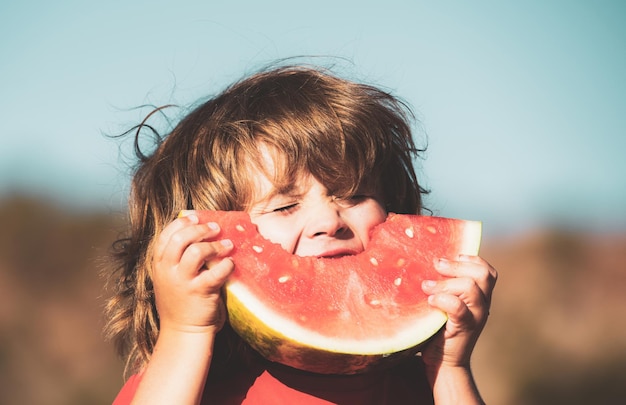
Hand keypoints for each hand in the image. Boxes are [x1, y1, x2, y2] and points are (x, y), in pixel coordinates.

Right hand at [151, 213, 234, 334]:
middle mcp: (167, 271)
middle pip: (181, 238)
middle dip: (200, 229)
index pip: (166, 235)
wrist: (183, 332)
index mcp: (159, 265)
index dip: (182, 222)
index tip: (196, 217)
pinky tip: (231, 264)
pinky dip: (226, 265)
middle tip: (215, 228)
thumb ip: (177, 258)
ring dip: (215, 245)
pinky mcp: (199, 293)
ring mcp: (182, 282)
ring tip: (227, 245)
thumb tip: (198, 231)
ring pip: (196, 252)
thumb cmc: (181, 301)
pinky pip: (215, 273)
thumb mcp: (169, 277)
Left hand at [420, 255, 496, 370]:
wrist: (442, 363)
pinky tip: (429, 302)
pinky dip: (442, 299)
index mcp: (480, 296)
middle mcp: (482, 305)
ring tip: (426, 287)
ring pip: (471, 287)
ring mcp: (477, 317)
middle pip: (483, 274)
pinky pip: (458, 307)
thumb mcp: (443, 302)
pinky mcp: (466, 328)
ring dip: (446, 283)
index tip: (450, 257)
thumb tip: (423, 261)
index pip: (487, 271)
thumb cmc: (437, 329)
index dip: (470, 259)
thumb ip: (443, 285)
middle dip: (456, 265)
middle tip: (436, 265)